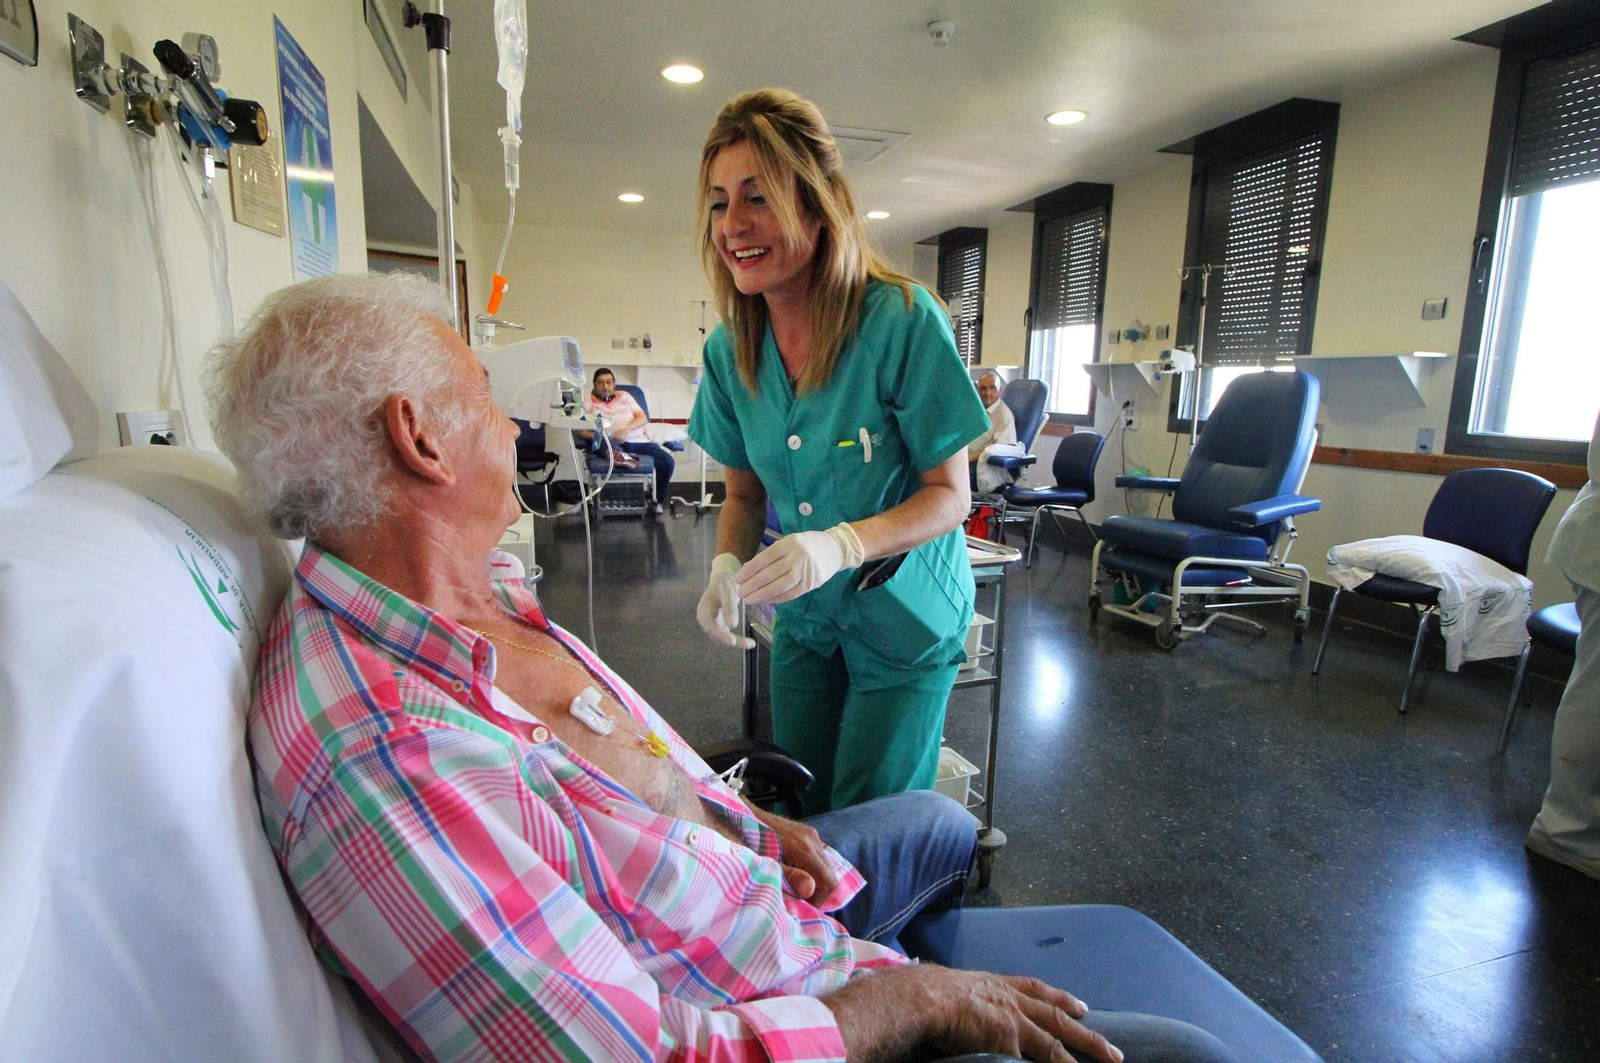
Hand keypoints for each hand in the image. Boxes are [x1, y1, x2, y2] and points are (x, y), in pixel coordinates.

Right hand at [697, 553, 754, 648]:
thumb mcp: (727, 591)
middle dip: (731, 641)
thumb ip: (729, 607)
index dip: (720, 635)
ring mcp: (712, 624)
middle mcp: (706, 619)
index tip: (733, 641)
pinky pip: (727, 635)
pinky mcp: (720, 626)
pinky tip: (749, 642)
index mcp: (703, 610)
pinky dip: (737, 640)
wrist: (723, 580)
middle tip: (748, 644)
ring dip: (736, 642)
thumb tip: (733, 625)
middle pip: (716, 635)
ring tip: (751, 644)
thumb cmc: (724, 583)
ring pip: (722, 638)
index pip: (709, 626)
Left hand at [737, 524, 864, 605]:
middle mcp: (796, 557)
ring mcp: (804, 571)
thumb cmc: (808, 544)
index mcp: (788, 544)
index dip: (749, 571)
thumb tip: (749, 569)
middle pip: (769, 575)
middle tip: (740, 593)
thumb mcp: (790, 541)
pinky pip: (791, 594)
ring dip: (762, 595)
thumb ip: (773, 555)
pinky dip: (777, 598)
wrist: (835, 549)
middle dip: (752, 585)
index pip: (764, 559)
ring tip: (749, 600)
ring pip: (779, 586)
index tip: (738, 579)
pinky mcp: (811, 583)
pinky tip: (766, 601)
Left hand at [746, 803, 838, 900]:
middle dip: (817, 890)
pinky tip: (793, 869)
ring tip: (793, 884)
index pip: (829, 883)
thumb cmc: (749, 845)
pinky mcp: (805, 831)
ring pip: (825, 865)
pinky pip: (818, 855)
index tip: (800, 904)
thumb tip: (810, 890)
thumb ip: (790, 877)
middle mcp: (813, 840)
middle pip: (830, 875)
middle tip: (796, 896)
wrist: (738, 817)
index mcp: (805, 851)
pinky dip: (811, 867)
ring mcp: (810, 834)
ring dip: (814, 878)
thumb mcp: (766, 865)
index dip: (818, 899)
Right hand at [930, 968, 1120, 1062]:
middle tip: (1114, 1053)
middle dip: (1089, 1038)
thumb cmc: (933, 992)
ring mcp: (1014, 1025)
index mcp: (1001, 986)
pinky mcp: (1007, 1044)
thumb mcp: (962, 989)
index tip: (1082, 1007)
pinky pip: (1027, 1062)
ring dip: (1075, 1062)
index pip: (1038, 991)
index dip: (1062, 1000)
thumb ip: (979, 1000)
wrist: (928, 998)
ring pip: (1053, 1047)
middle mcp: (1013, 1003)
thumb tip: (982, 1013)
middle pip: (1059, 1021)